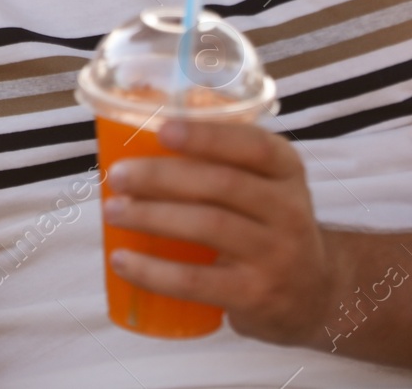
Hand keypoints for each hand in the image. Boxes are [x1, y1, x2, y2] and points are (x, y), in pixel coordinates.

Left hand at [103, 120, 333, 345]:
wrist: (315, 294)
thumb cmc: (265, 224)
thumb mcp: (263, 185)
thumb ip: (218, 159)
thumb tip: (128, 135)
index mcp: (287, 171)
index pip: (255, 146)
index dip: (207, 136)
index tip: (162, 130)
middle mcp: (289, 211)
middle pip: (222, 184)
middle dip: (161, 177)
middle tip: (117, 176)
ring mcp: (277, 256)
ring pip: (208, 226)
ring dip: (150, 217)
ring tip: (112, 212)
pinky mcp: (257, 296)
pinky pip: (197, 281)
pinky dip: (152, 271)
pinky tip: (122, 259)